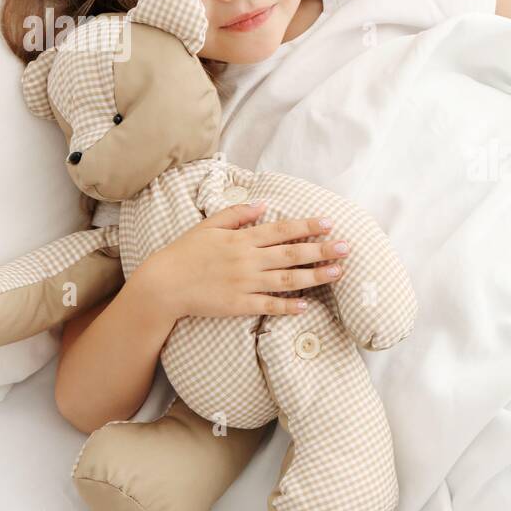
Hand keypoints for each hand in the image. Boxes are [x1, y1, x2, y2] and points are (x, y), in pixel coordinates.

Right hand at [133, 203, 350, 319]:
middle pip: (291, 253)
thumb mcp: (209, 225)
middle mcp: (247, 260)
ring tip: (338, 273)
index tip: (330, 223)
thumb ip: (237, 214)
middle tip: (347, 247)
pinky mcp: (238, 305)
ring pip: (286, 280)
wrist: (163, 284)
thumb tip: (264, 203)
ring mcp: (244, 283)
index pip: (281, 230)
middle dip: (321, 249)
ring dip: (314, 276)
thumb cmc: (186, 252)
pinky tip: (307, 305)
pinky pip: (268, 305)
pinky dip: (287, 306)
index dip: (307, 226)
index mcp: (241, 239)